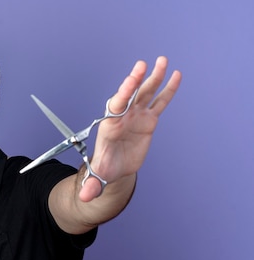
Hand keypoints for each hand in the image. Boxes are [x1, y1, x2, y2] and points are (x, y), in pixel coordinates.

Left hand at [80, 56, 181, 201]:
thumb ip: (92, 184)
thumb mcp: (98, 177)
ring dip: (154, 78)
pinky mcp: (149, 120)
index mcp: (110, 126)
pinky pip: (160, 102)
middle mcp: (123, 117)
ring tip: (163, 61)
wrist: (114, 167)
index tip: (129, 82)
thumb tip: (85, 198)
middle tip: (142, 65)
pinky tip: (176, 75)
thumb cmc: (105, 168)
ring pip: (146, 94)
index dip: (122, 94)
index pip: (116, 107)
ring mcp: (136, 116)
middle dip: (135, 80)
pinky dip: (168, 90)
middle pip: (130, 95)